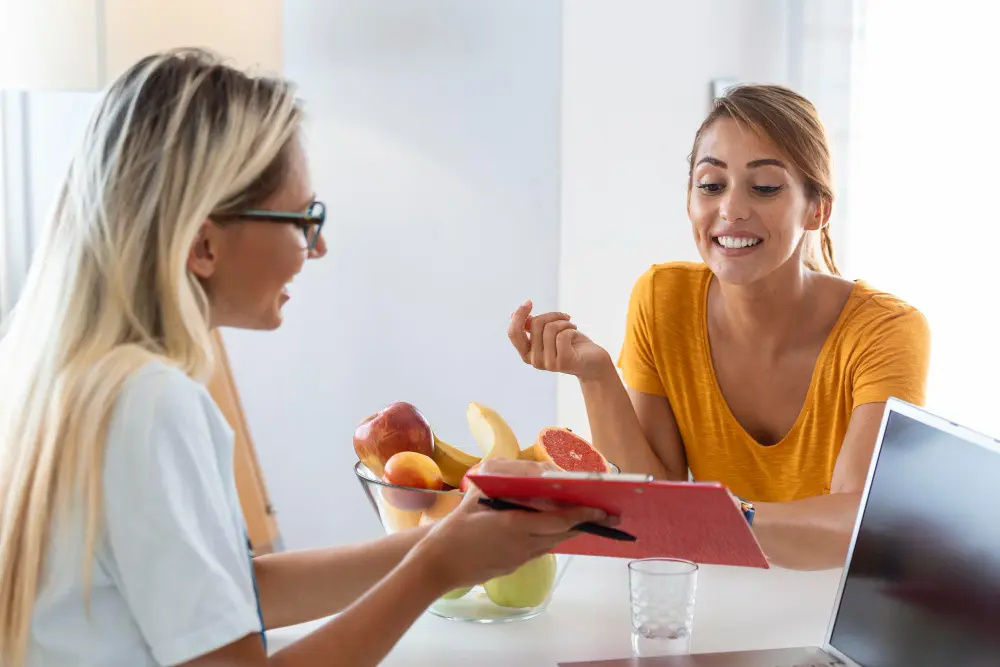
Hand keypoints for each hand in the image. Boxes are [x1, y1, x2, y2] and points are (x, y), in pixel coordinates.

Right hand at [416, 483, 606, 590]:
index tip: (600, 509)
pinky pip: (538, 550)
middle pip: (562, 534)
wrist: (437, 566)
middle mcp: (522, 545)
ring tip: (586, 519)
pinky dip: (549, 538)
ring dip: (568, 531)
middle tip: (607, 516)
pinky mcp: (512, 566)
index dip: (581, 515)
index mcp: (514, 526)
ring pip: (552, 543)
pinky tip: (552, 529)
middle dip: (584, 524)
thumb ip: (499, 487)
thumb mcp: (475, 500)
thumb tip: (520, 474)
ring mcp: (518, 558)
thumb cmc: (453, 530)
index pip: (557, 520)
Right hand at [507, 300, 612, 379]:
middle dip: (552, 314)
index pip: (513, 333)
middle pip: (535, 325)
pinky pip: (562, 335)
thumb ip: (532, 327)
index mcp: (527, 354)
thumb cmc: (571, 345)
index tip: (529, 302)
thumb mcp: (550, 333)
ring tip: (572, 327)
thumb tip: (512, 314)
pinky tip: (575, 334)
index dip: (519, 315)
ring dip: (564, 322)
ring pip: (550, 328)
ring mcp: (548, 363)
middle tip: (564, 316)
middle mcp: (534, 361)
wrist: (594, 363)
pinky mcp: (563, 362)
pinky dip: (571, 329)